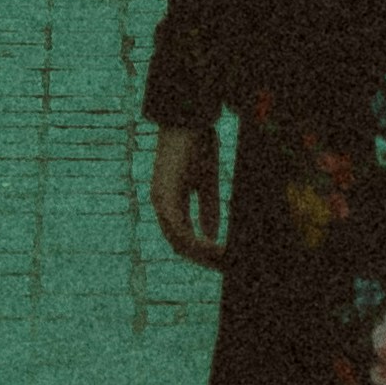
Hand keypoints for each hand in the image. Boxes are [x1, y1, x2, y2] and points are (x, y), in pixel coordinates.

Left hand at [149, 123, 226, 266]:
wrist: (187, 118)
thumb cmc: (196, 144)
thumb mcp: (206, 182)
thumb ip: (207, 210)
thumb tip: (212, 237)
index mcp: (169, 202)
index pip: (182, 237)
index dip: (201, 252)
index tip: (221, 260)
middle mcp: (160, 205)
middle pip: (179, 245)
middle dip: (202, 259)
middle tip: (225, 267)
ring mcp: (160, 201)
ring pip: (178, 241)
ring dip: (201, 254)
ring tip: (224, 260)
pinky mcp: (166, 196)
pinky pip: (180, 229)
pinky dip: (197, 241)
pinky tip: (214, 247)